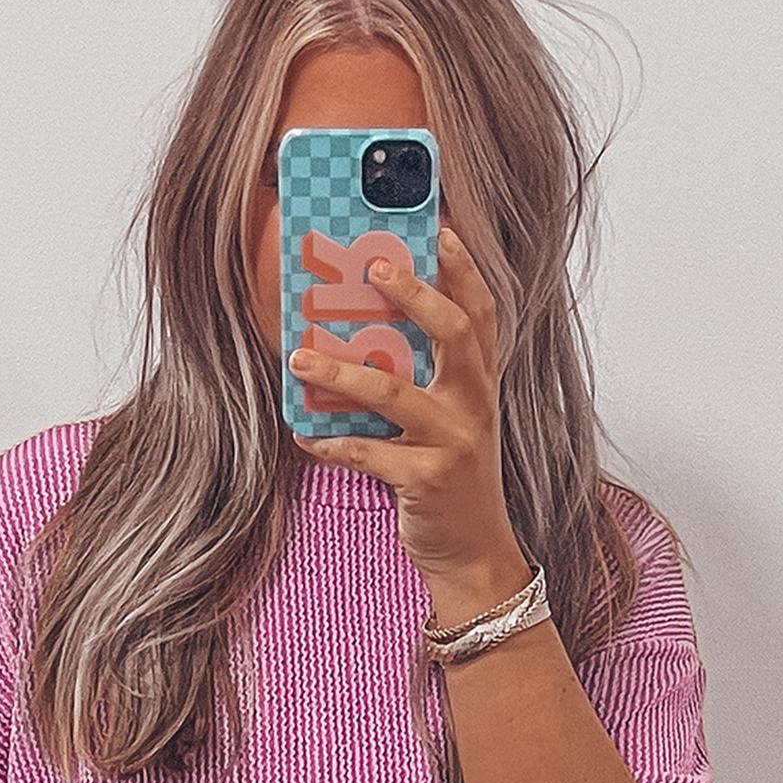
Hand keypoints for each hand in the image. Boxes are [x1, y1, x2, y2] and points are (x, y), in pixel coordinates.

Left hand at [287, 225, 529, 597]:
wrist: (472, 554)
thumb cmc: (450, 481)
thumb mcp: (446, 422)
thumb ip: (417, 380)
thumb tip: (354, 339)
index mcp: (480, 384)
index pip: (482, 312)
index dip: (463, 268)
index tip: (438, 229)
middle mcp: (475, 405)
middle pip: (455, 332)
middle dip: (415, 295)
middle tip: (372, 268)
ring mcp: (455, 442)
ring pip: (396, 394)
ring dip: (342, 374)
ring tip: (300, 359)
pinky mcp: (428, 480)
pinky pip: (368, 454)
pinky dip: (330, 444)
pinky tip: (303, 436)